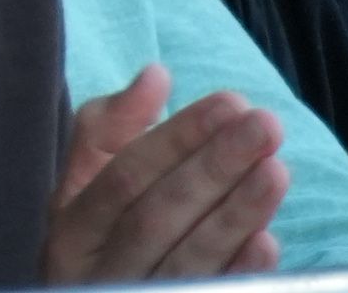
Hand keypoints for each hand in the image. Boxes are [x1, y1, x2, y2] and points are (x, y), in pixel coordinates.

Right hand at [40, 66, 287, 283]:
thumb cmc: (100, 239)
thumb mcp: (85, 183)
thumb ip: (110, 126)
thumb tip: (155, 76)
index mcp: (71, 230)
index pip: (124, 175)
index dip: (177, 138)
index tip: (230, 102)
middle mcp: (97, 274)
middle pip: (156, 216)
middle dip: (214, 167)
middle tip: (265, 125)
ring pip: (188, 260)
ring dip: (235, 215)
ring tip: (276, 169)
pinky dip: (239, 274)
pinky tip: (268, 242)